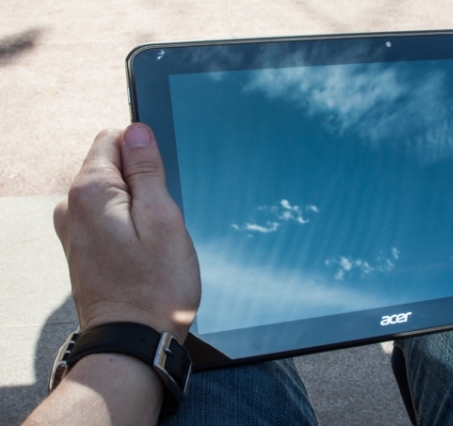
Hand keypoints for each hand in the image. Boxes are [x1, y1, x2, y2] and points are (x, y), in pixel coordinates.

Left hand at [53, 124, 200, 341]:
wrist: (132, 343)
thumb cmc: (156, 288)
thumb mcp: (163, 219)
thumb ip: (147, 170)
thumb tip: (137, 131)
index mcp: (90, 191)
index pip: (116, 137)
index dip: (147, 155)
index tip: (163, 186)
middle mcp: (71, 205)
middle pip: (113, 165)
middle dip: (144, 183)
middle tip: (162, 222)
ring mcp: (72, 228)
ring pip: (113, 192)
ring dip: (138, 207)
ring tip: (153, 243)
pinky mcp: (80, 246)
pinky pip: (107, 216)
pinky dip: (128, 225)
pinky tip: (142, 252)